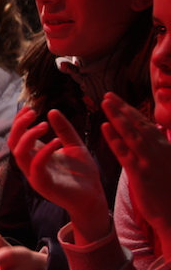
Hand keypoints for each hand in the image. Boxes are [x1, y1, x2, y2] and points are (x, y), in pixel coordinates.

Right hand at [8, 106, 109, 243]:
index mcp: (35, 155)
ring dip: (28, 137)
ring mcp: (35, 176)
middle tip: (32, 112)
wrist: (94, 196)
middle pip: (13, 143)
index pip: (17, 137)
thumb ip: (64, 129)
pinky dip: (44, 152)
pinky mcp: (43, 185)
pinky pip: (36, 166)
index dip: (19, 122)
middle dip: (19, 126)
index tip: (30, 108)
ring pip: (19, 154)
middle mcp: (31, 165)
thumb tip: (52, 111)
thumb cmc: (83, 173)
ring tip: (43, 125)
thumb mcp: (74, 145)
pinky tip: (56, 141)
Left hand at [102, 92, 170, 244]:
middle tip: (108, 95)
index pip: (146, 125)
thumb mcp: (168, 165)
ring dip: (117, 116)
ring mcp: (150, 161)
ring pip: (131, 133)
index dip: (131, 111)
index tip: (118, 100)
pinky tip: (104, 127)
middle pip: (138, 125)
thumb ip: (160, 148)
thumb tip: (155, 133)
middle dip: (122, 108)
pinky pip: (124, 152)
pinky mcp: (140, 174)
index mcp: (166, 148)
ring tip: (105, 103)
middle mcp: (160, 151)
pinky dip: (114, 138)